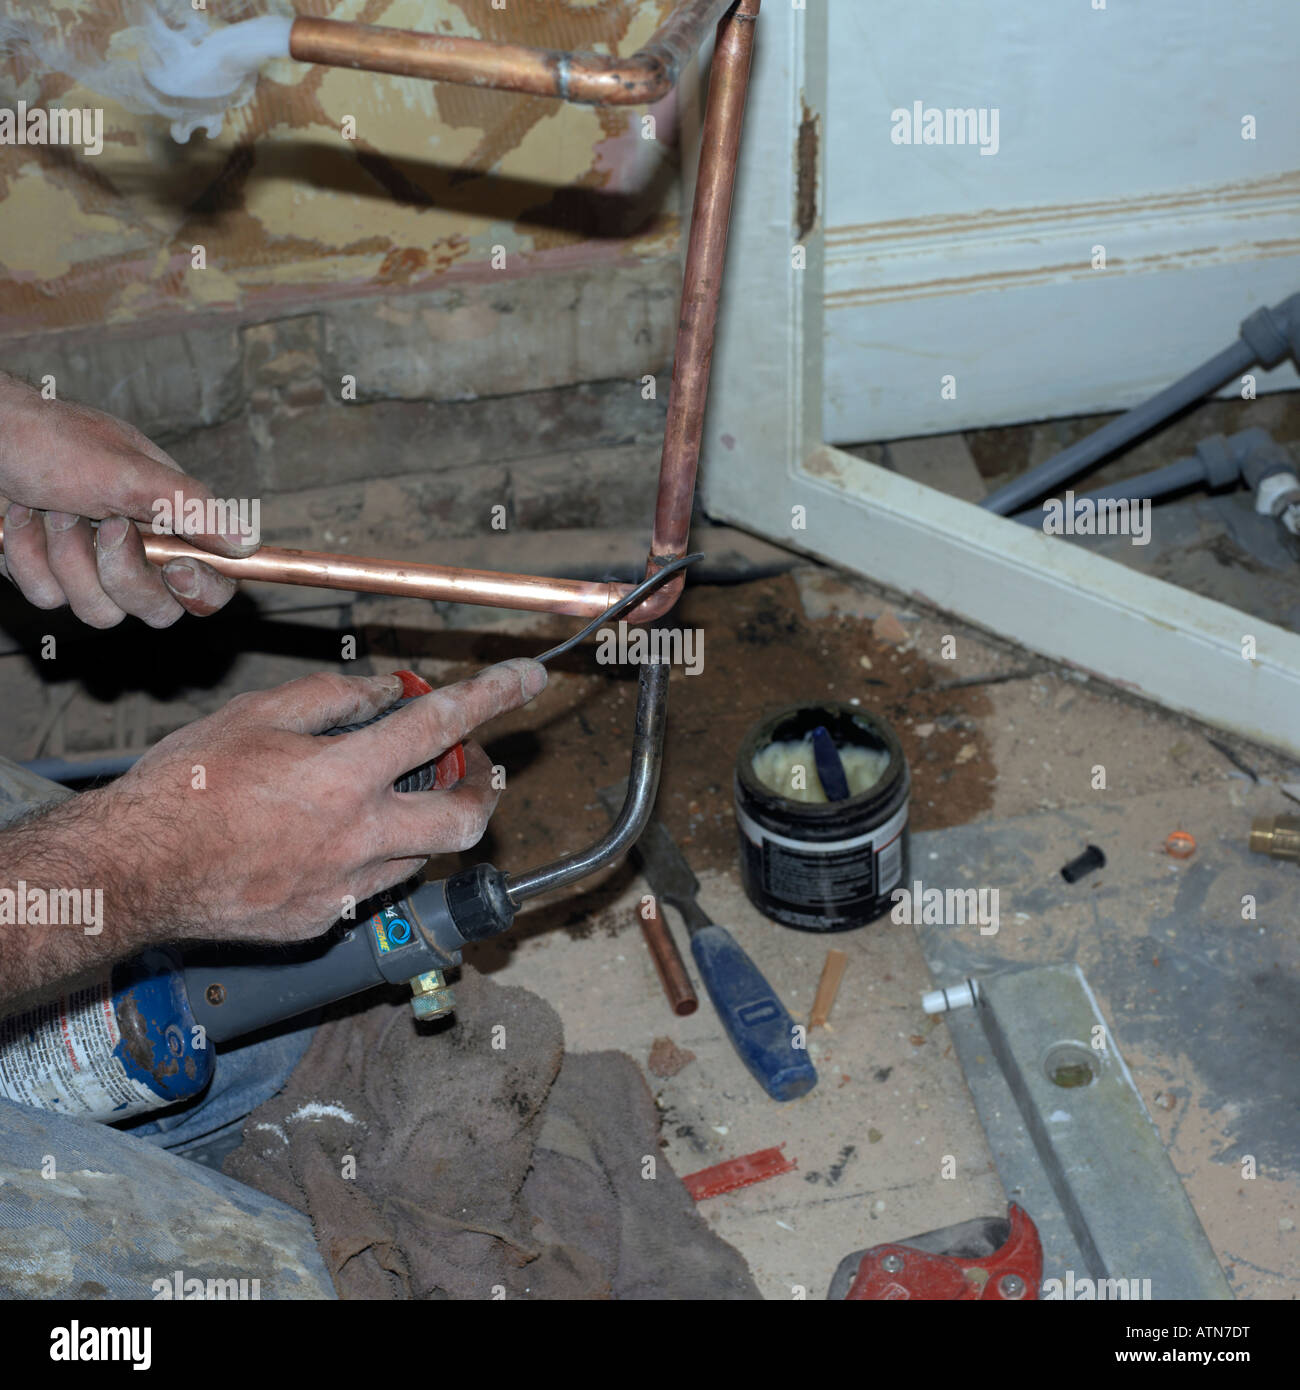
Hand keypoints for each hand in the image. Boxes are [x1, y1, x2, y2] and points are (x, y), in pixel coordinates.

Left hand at [0, 371, 255, 627]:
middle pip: (157, 610)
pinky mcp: (48, 578)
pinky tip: (18, 521)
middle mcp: (137, 551)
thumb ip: (188, 506)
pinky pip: (48, 598)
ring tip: (48, 510)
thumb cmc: (49, 439)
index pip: (213, 581)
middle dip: (120, 571)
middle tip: (102, 526)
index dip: (202, 589)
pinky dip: (26, 557)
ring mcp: (90, 570)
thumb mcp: (127, 468)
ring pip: (98, 612)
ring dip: (65, 557)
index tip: (176, 571)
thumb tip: (247, 541)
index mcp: (169, 521)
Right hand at [105, 659, 547, 944]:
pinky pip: (374, 888)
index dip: (493, 696)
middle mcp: (357, 838)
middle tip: (472, 765)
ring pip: (422, 857)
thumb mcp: (255, 715)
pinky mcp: (323, 920)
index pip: (441, 724)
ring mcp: (344, 888)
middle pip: (464, 820)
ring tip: (388, 793)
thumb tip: (384, 690)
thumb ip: (332, 697)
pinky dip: (374, 856)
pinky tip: (333, 839)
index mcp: (343, 777)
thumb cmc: (183, 788)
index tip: (526, 679)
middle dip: (484, 789)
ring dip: (423, 821)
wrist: (133, 873)